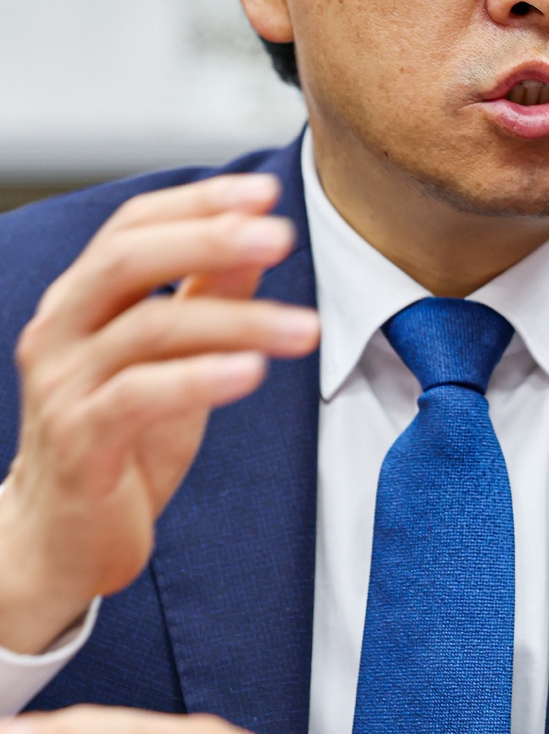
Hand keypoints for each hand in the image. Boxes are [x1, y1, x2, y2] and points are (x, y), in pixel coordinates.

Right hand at [0, 174, 319, 653]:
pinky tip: (252, 372)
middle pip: (127, 258)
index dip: (198, 202)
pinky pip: (140, 396)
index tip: (265, 192)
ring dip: (237, 320)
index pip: (132, 225)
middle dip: (209, 238)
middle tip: (279, 235)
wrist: (59, 541)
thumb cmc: (117, 444)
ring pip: (148, 327)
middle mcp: (60, 331)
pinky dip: (201, 378)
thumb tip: (255, 238)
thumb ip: (205, 297)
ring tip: (305, 328)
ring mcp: (64, 385)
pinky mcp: (80, 441)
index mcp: (80, 301)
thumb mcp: (172, 361)